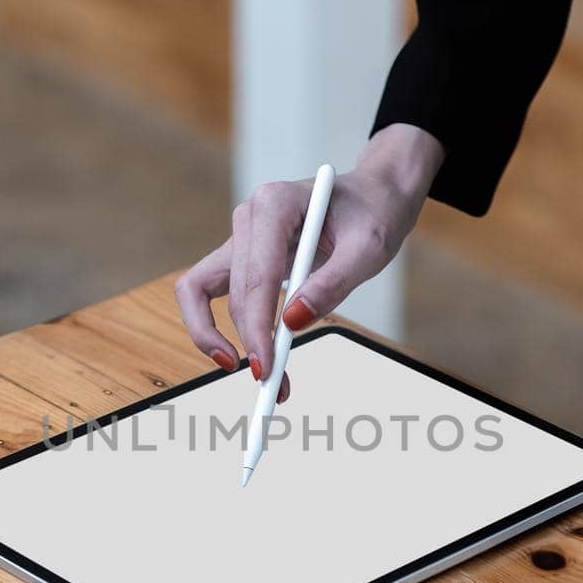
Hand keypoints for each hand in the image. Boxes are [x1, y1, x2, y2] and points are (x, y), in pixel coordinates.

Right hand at [173, 124, 444, 401]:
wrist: (374, 197)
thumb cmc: (374, 214)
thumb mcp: (369, 249)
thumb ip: (333, 284)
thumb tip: (292, 322)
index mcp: (276, 204)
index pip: (256, 276)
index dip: (257, 326)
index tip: (266, 366)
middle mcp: (249, 217)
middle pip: (236, 292)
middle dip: (251, 341)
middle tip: (274, 385)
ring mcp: (241, 235)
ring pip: (211, 295)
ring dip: (227, 338)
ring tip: (265, 376)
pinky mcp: (242, 254)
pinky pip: (208, 292)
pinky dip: (217, 324)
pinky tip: (242, 350)